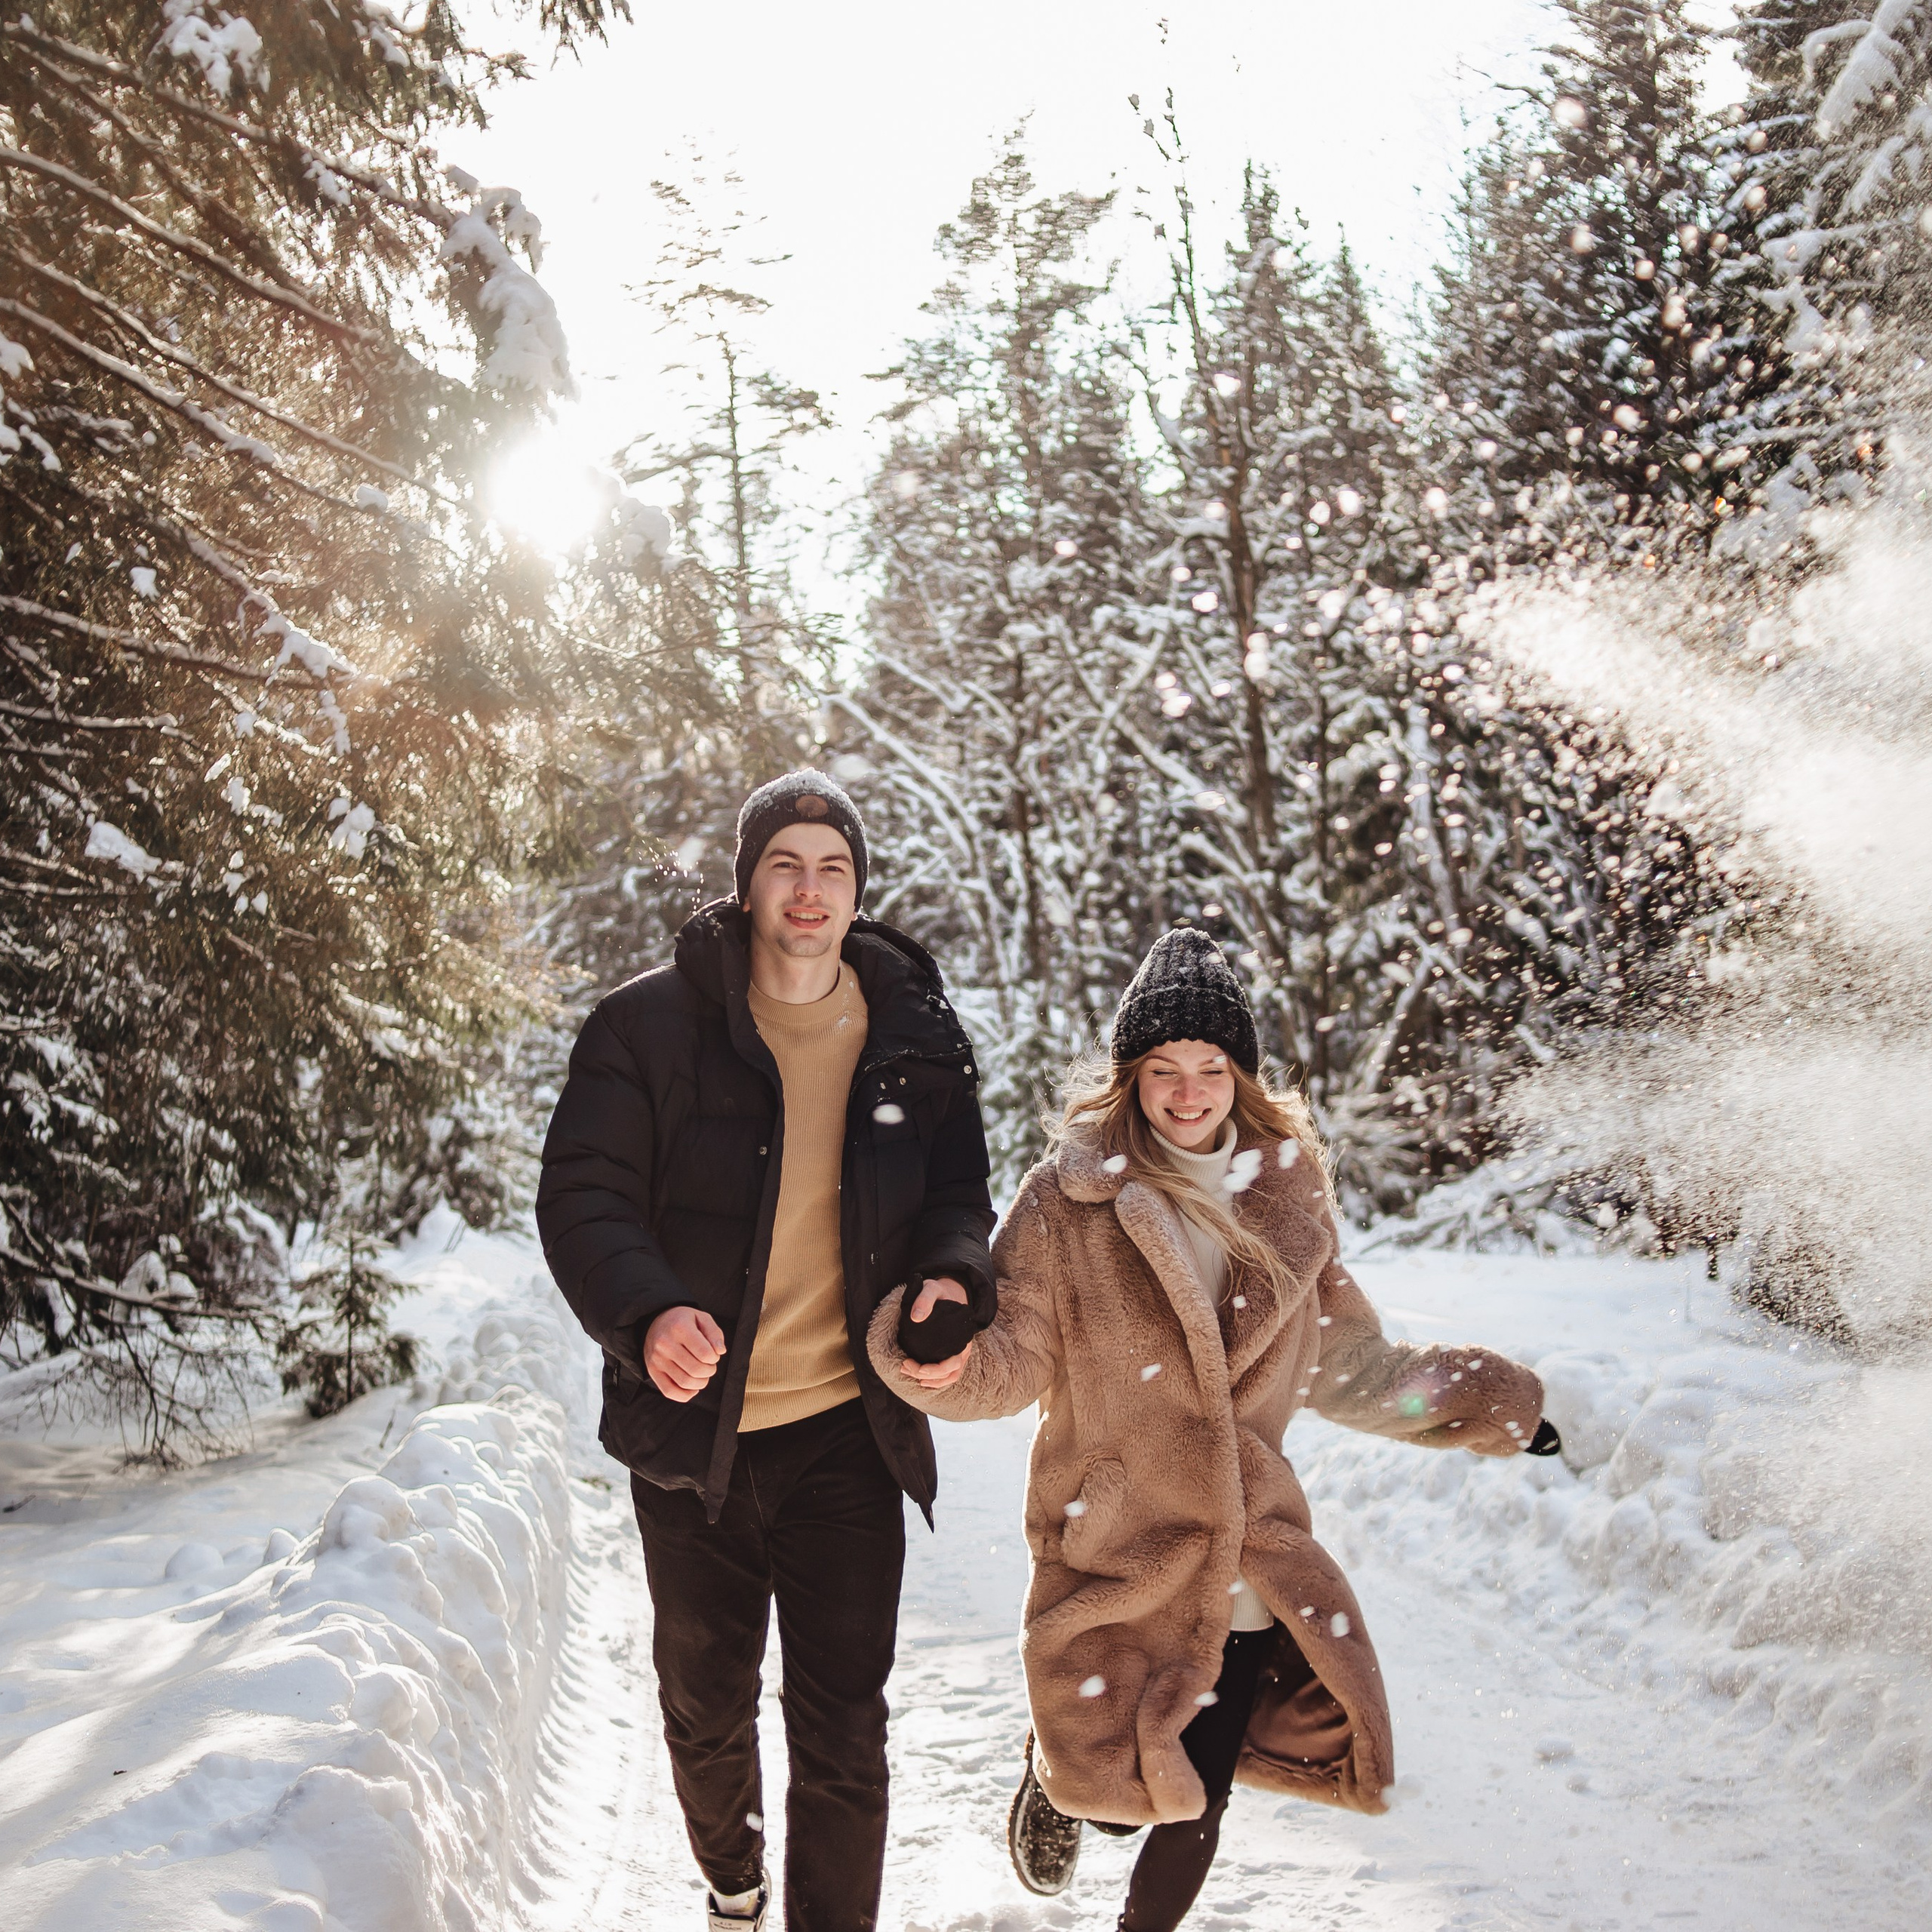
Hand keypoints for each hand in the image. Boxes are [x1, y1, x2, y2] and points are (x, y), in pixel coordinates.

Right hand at [643, 1306, 724, 1401]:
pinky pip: (670, 1391)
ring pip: (685, 1383)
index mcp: (680, 1328)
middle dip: (710, 1371)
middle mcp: (665, 1344)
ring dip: (701, 1382)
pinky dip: (685, 1394)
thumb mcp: (701, 1317)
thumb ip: (714, 1333)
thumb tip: (720, 1351)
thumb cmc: (682, 1321)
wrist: (655, 1322)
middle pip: (696, 1370)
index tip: (713, 1354)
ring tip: (702, 1374)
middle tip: (710, 1365)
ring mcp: (657, 1359)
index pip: (705, 1354)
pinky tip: (692, 1386)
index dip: (715, 1358)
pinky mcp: (652, 1371)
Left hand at [897, 1276, 973, 1390]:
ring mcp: (960, 1351)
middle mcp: (963, 1347)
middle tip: (905, 1366)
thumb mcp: (932, 1289)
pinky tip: (921, 1378)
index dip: (934, 1370)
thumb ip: (924, 1299)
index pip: (953, 1363)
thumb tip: (917, 1317)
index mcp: (962, 1335)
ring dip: (931, 1380)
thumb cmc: (941, 1292)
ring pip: (950, 1376)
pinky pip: (949, 1373)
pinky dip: (936, 1380)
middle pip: (949, 1373)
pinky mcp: (953, 1352)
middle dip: (927, 1375)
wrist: (951, 1291)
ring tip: (909, 1372)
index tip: (915, 1367)